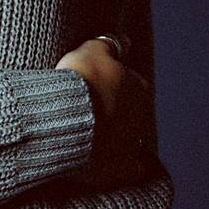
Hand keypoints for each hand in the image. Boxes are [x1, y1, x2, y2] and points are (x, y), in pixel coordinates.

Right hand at [55, 38, 152, 183]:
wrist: (67, 120)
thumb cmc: (80, 81)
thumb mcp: (92, 50)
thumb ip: (110, 44)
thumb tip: (125, 40)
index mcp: (139, 89)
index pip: (131, 83)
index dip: (112, 83)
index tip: (95, 85)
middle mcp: (141, 117)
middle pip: (131, 112)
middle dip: (116, 111)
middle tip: (91, 110)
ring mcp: (132, 144)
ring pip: (129, 139)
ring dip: (116, 137)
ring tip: (91, 135)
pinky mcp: (120, 168)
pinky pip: (127, 168)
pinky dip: (120, 166)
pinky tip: (106, 163)